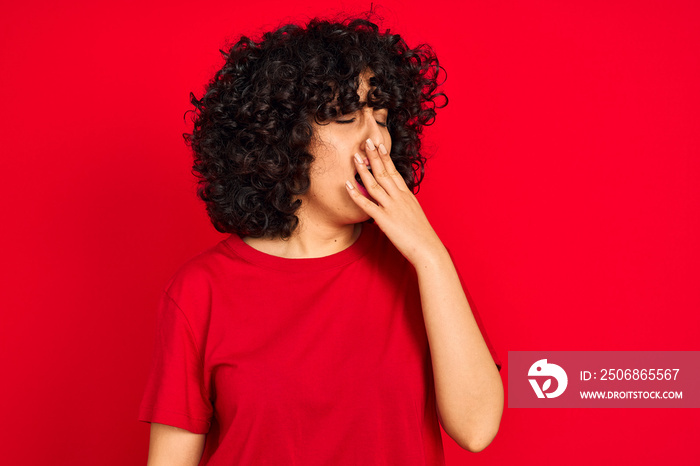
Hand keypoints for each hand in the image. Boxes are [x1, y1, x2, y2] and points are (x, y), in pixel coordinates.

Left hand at [345, 138, 447, 266]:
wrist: (428, 249)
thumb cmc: (422, 235)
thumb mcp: (414, 214)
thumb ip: (405, 204)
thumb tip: (397, 199)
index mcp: (407, 195)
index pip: (394, 172)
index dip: (385, 157)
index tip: (379, 145)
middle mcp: (399, 198)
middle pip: (384, 173)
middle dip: (374, 156)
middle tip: (366, 141)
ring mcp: (392, 208)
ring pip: (375, 184)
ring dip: (364, 170)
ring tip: (355, 157)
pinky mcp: (385, 220)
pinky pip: (367, 205)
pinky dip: (356, 194)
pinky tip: (347, 185)